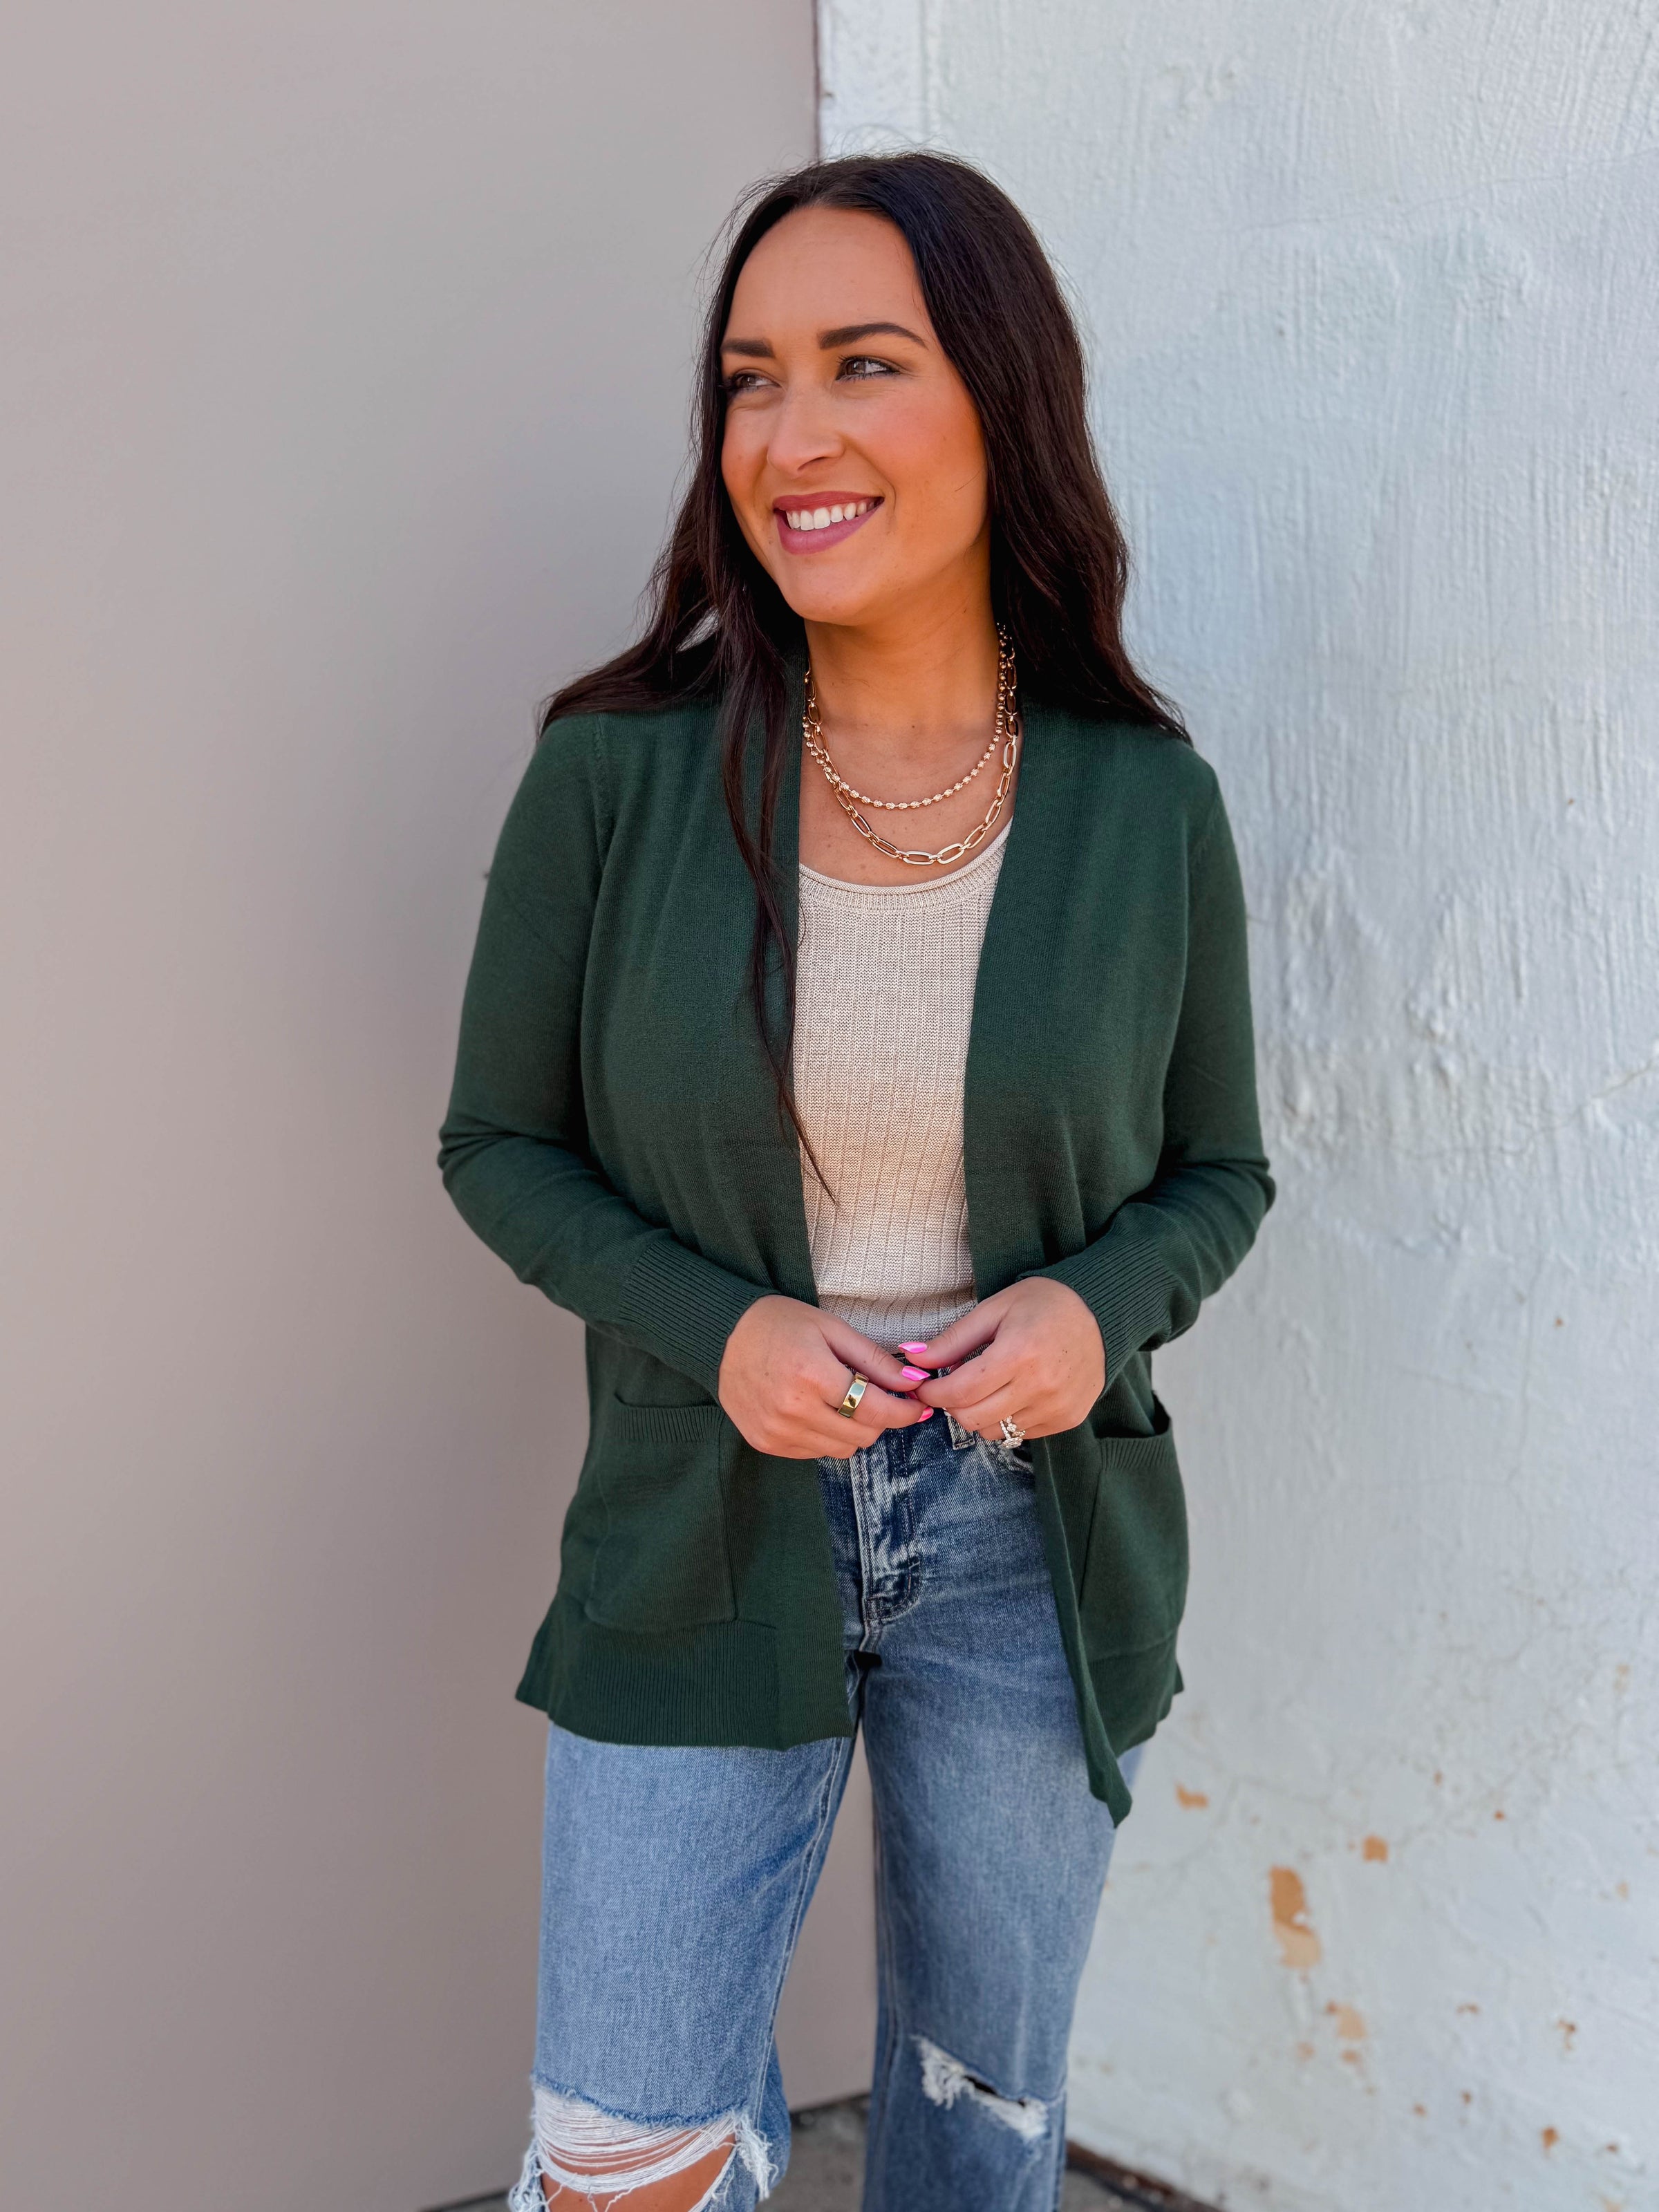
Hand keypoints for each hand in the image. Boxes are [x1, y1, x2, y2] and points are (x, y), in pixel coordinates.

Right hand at [718, 1295, 933, 1457]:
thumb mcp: (832, 1329)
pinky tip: (816, 1409)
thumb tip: (915, 1383)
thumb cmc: (780, 1324)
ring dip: (853, 1429)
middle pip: (863, 1435)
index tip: (918, 1405)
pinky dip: (826, 1435)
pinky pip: (815, 1452)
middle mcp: (793, 1410)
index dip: (904, 1411)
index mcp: (812, 1375)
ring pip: (842, 1449)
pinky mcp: (766, 1443)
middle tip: (877, 1396)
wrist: (723, 1337)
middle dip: (880, 1419)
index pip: (875, 1410)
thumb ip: (875, 1361)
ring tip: (841, 1400)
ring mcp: (777, 1431)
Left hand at [910, 1278, 1103, 1440]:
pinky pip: (1021, 1434)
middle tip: (954, 1384)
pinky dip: (1007, 1418)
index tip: (924, 1385)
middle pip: (973, 1419)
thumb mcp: (993, 1310)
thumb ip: (953, 1340)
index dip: (933, 1392)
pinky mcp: (1069, 1419)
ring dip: (980, 1414)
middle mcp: (1040, 1386)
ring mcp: (1057, 1407)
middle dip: (953, 1405)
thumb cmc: (1042, 1304)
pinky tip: (1014, 1393)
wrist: (1100, 1312)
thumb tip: (912, 1357)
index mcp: (1019, 1354)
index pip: (960, 1393)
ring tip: (988, 1386)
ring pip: (995, 1432)